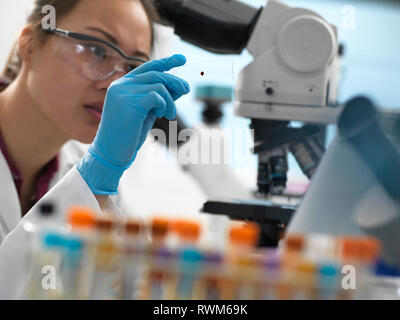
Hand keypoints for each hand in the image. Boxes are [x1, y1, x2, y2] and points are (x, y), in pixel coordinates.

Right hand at [77, 54, 189, 194]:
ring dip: (169, 100)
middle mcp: (120, 85)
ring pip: (158, 86)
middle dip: (174, 82)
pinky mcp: (129, 103)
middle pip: (156, 75)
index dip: (166, 62)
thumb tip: (179, 86)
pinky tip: (162, 115)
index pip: (147, 68)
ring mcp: (123, 93)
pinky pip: (155, 96)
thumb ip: (159, 98)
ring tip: (169, 114)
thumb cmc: (128, 134)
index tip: (182, 59)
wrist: (111, 152)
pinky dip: (164, 104)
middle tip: (186, 90)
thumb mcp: (146, 112)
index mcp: (122, 85)